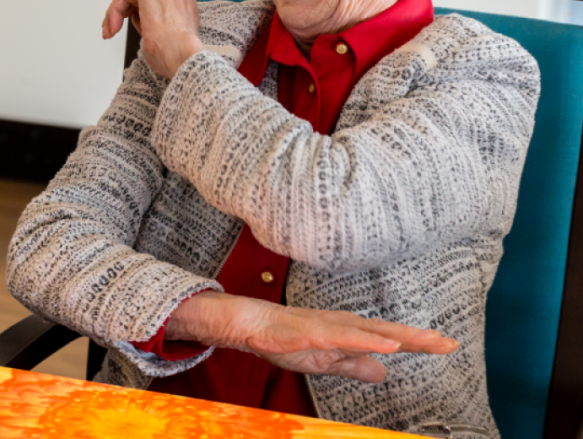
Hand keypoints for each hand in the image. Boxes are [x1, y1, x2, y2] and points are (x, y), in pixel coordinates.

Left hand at [102, 0, 204, 78]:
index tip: (123, 32)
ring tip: (110, 31)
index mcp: (183, 4)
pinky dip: (114, 10)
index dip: (135, 16)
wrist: (181, 54)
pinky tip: (113, 26)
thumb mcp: (165, 40)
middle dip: (122, 14)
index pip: (154, 3)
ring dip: (116, 13)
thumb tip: (147, 27)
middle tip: (111, 31)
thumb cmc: (176, 53)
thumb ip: (156, 27)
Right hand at [167, 292, 457, 382]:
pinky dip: (362, 342)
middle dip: (418, 338)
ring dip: (395, 337)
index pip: (389, 338)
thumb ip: (355, 365)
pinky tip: (382, 346)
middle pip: (386, 332)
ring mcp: (327, 327)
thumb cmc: (285, 338)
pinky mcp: (310, 332)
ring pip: (367, 333)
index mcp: (348, 332)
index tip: (448, 345)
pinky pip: (340, 338)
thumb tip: (384, 373)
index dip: (418, 342)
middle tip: (448, 343)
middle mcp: (343, 325)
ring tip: (422, 343)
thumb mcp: (326, 360)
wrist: (250, 324)